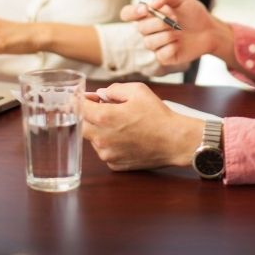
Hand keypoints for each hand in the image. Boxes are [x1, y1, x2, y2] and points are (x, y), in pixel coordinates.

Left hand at [82, 83, 202, 170]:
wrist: (174, 141)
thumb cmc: (158, 115)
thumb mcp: (138, 91)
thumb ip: (114, 89)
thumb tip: (101, 94)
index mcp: (105, 118)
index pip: (79, 107)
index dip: (81, 100)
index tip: (89, 97)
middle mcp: (102, 138)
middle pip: (81, 125)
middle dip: (89, 116)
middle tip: (103, 109)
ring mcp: (107, 154)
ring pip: (93, 139)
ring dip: (100, 130)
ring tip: (121, 124)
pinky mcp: (115, 164)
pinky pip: (105, 151)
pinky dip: (110, 144)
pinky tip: (126, 138)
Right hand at [121, 0, 236, 66]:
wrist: (209, 30)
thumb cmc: (193, 13)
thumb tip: (152, 3)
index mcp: (148, 14)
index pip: (127, 13)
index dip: (132, 12)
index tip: (146, 9)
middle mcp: (148, 30)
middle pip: (139, 28)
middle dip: (158, 23)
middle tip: (175, 19)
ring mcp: (155, 44)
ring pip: (148, 43)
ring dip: (166, 35)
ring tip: (179, 31)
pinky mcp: (164, 57)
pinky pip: (160, 55)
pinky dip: (171, 48)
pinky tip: (180, 44)